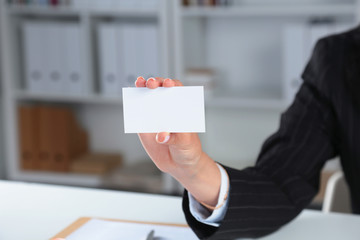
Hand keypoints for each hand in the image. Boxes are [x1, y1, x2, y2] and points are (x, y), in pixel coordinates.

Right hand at [135, 77, 220, 206]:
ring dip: (141, 88)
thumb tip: (161, 136)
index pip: (177, 90)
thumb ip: (175, 138)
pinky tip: (130, 101)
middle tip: (151, 84)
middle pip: (160, 89)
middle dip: (154, 82)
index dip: (172, 84)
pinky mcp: (144, 126)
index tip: (169, 84)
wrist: (179, 163)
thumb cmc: (188, 149)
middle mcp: (167, 108)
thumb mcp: (185, 143)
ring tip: (139, 85)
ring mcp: (155, 115)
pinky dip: (133, 105)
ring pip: (146, 97)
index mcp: (181, 108)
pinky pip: (137, 113)